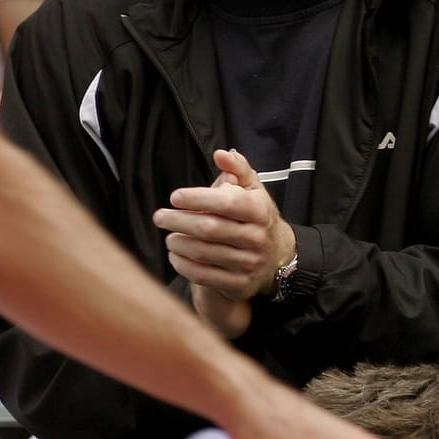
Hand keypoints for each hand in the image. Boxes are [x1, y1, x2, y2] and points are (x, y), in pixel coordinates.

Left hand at [152, 149, 296, 330]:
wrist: (278, 257)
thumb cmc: (256, 216)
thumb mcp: (253, 189)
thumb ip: (237, 169)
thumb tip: (221, 154)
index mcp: (260, 211)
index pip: (226, 203)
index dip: (197, 199)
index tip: (174, 197)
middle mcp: (257, 238)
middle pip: (209, 229)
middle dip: (179, 221)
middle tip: (160, 216)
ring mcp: (249, 263)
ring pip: (204, 253)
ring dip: (179, 243)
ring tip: (169, 236)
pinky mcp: (240, 284)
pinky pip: (204, 276)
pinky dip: (183, 265)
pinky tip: (175, 255)